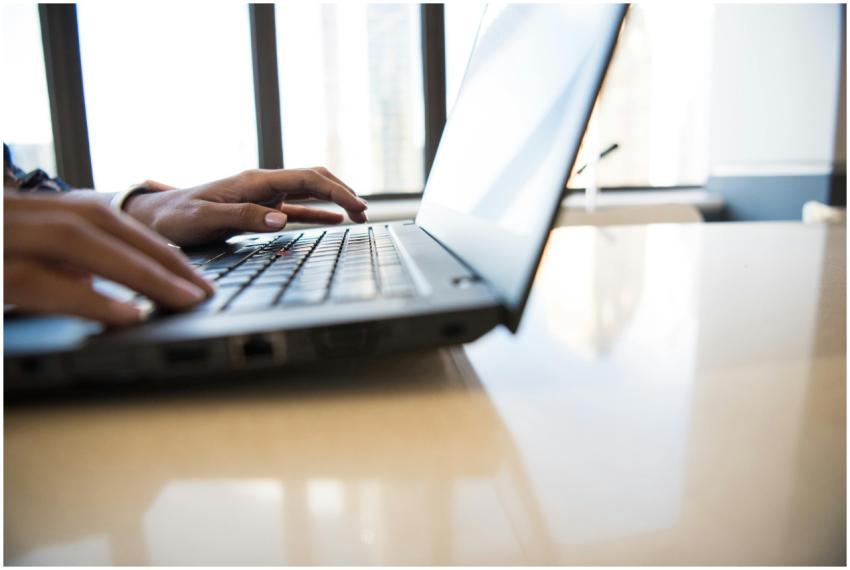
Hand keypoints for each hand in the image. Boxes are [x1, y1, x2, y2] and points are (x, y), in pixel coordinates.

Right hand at [4, 193, 214, 324]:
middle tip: (202, 290)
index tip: (190, 274)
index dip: (148, 245)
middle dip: (156, 256)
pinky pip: (35, 279)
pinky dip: (88, 298)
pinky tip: (130, 315)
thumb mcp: (12, 259)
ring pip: (74, 240)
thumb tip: (90, 280)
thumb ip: (49, 265)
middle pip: (96, 222)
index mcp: (20, 210)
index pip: (98, 218)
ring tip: (183, 300)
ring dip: (136, 271)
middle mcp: (7, 212)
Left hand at [124, 167, 368, 246]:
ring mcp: (262, 196)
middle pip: (313, 178)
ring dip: (334, 200)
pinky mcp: (258, 209)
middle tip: (364, 212)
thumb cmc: (175, 217)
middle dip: (342, 191)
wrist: (154, 217)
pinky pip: (296, 207)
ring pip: (309, 191)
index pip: (306, 178)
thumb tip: (281, 220)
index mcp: (254, 181)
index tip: (357, 206)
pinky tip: (334, 221)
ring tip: (358, 214)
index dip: (336, 191)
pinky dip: (318, 212)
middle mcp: (262, 184)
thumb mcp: (205, 218)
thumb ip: (243, 217)